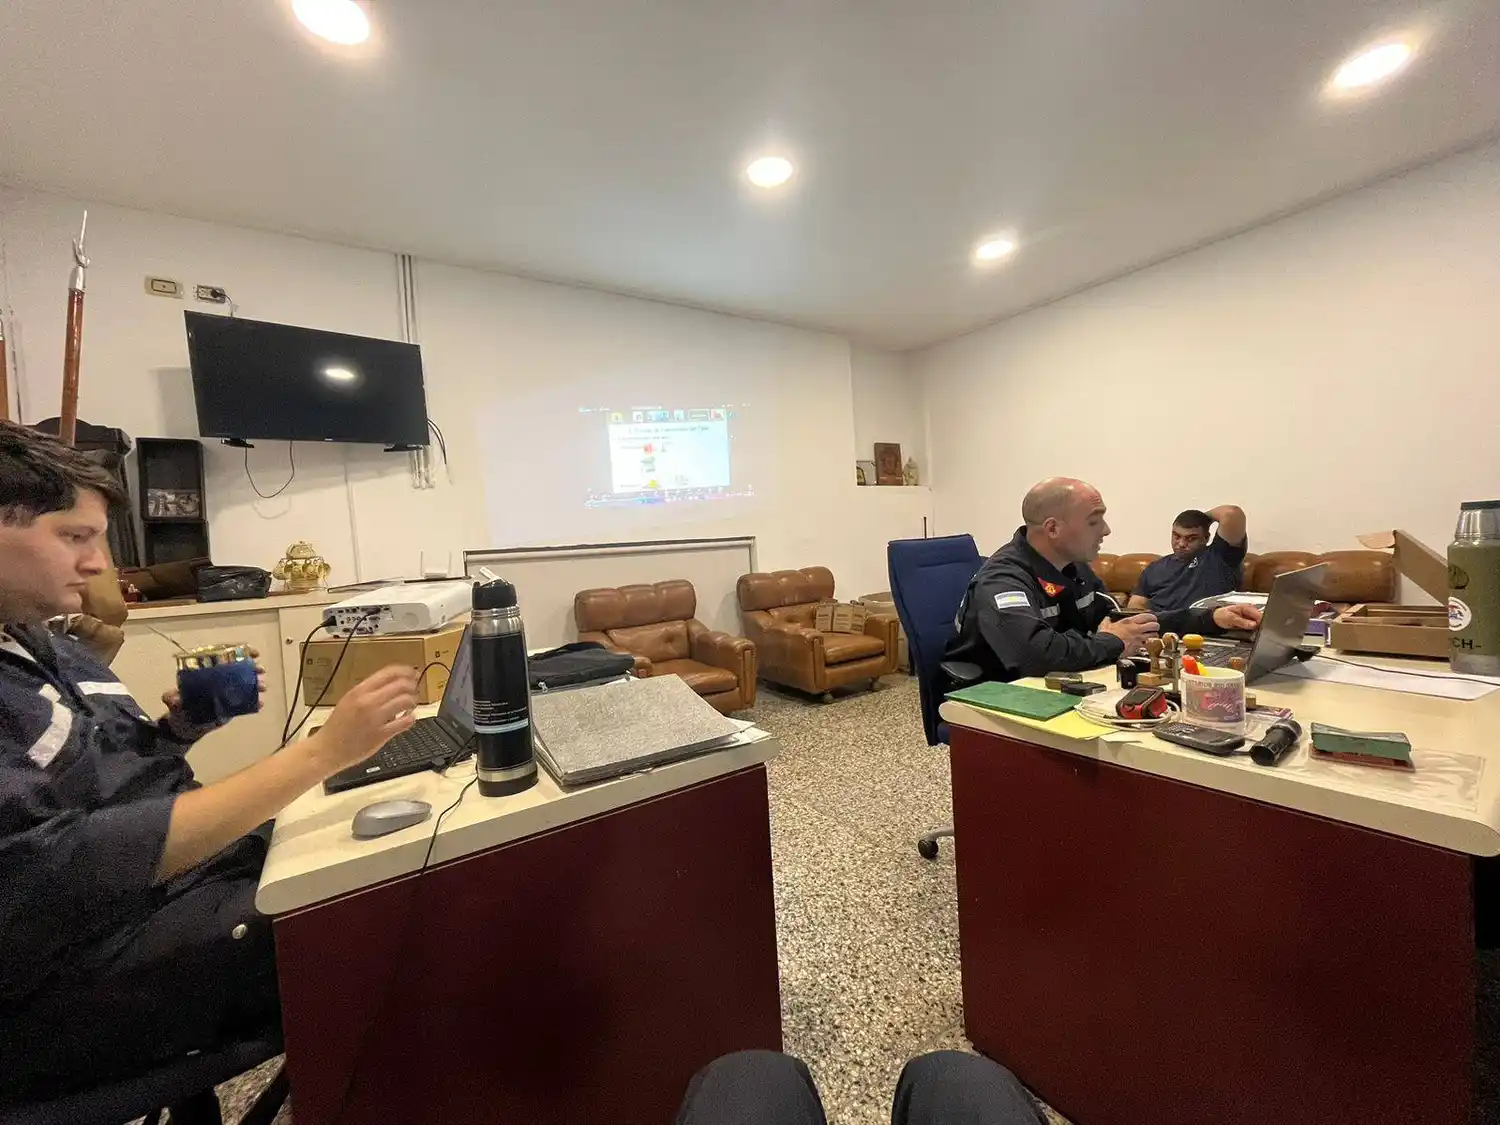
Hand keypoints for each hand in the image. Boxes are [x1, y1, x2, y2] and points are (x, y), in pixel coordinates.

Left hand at [161, 648, 267, 727]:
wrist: (186, 727)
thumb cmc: (179, 709)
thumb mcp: (173, 701)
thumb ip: (171, 698)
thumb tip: (172, 697)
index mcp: (207, 671)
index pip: (224, 654)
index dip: (239, 650)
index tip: (251, 651)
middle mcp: (219, 678)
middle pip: (239, 667)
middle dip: (252, 666)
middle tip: (260, 669)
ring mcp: (227, 690)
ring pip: (245, 682)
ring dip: (256, 681)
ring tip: (262, 686)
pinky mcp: (233, 704)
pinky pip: (246, 700)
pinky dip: (254, 701)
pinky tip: (260, 703)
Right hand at [301, 665, 419, 775]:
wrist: (327, 749)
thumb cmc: (338, 726)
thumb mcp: (348, 701)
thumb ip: (368, 691)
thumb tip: (391, 684)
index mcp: (358, 691)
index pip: (389, 673)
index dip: (405, 670)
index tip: (413, 672)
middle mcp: (367, 702)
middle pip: (401, 685)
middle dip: (412, 686)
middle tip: (414, 690)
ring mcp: (375, 719)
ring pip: (405, 701)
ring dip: (412, 701)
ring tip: (410, 705)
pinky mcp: (380, 735)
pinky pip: (404, 722)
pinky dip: (410, 718)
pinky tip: (408, 719)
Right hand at [1098, 613, 1159, 655]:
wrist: (1107, 647)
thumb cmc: (1107, 636)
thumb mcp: (1105, 625)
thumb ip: (1107, 621)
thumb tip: (1106, 619)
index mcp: (1129, 622)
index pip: (1147, 616)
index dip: (1152, 617)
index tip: (1152, 618)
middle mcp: (1136, 629)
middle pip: (1154, 625)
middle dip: (1156, 626)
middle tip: (1154, 627)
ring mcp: (1139, 639)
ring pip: (1154, 636)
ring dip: (1154, 635)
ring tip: (1152, 636)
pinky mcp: (1138, 648)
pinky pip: (1147, 645)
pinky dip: (1147, 645)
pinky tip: (1145, 645)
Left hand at [1213, 604, 1261, 631]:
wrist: (1215, 619)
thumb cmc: (1221, 615)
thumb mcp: (1230, 618)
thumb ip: (1242, 621)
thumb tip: (1253, 624)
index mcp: (1246, 607)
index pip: (1259, 615)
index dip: (1259, 622)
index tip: (1255, 628)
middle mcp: (1250, 612)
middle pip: (1260, 620)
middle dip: (1257, 626)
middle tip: (1248, 630)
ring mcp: (1249, 618)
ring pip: (1257, 625)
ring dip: (1254, 629)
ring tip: (1244, 630)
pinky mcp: (1248, 623)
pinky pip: (1253, 628)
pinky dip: (1251, 631)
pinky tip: (1245, 631)